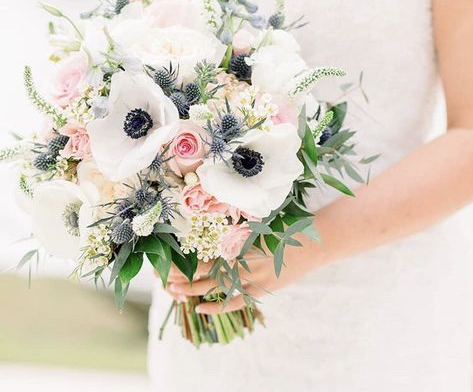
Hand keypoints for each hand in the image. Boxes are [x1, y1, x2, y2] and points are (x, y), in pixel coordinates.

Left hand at [166, 236, 319, 313]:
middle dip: (182, 276)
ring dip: (192, 290)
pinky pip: (234, 302)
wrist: (312, 244)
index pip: (205, 256)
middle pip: (205, 273)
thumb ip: (234, 236)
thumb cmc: (283, 230)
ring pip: (215, 288)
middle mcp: (243, 263)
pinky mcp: (260, 290)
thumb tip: (210, 238)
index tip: (168, 262)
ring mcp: (251, 279)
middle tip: (163, 277)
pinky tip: (199, 308)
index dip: (185, 262)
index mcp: (240, 246)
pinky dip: (217, 307)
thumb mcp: (256, 228)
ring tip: (173, 291)